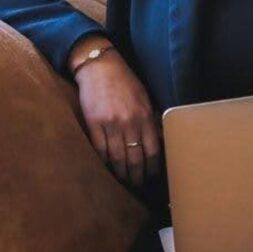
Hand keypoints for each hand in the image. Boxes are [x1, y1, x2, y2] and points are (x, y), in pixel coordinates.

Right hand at [70, 38, 162, 188]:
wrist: (100, 67)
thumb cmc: (124, 81)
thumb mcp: (144, 97)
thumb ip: (151, 118)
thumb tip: (158, 139)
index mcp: (145, 116)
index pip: (152, 150)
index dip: (153, 167)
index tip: (152, 175)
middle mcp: (129, 122)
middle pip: (135, 158)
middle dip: (137, 175)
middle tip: (137, 184)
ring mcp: (111, 124)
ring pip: (118, 158)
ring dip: (121, 173)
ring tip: (123, 180)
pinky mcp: (94, 124)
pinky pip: (100, 150)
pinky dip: (104, 162)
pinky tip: (108, 168)